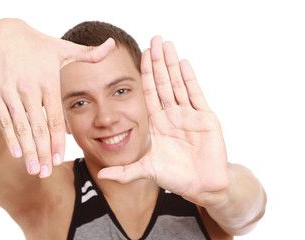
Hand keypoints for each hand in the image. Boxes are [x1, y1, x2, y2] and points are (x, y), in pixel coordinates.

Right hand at [0, 19, 114, 177]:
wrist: (2, 33)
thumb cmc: (37, 45)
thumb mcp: (63, 48)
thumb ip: (89, 54)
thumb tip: (112, 46)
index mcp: (49, 83)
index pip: (56, 119)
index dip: (59, 141)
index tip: (61, 159)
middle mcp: (30, 90)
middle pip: (39, 128)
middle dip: (44, 153)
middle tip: (47, 174)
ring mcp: (10, 92)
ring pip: (22, 127)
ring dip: (28, 151)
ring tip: (34, 170)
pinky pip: (4, 119)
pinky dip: (10, 137)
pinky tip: (16, 153)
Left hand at [98, 36, 228, 205]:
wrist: (202, 186)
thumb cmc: (176, 178)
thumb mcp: (147, 171)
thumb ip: (125, 172)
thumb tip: (103, 175)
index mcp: (158, 123)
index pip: (150, 92)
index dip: (146, 73)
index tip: (141, 54)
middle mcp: (172, 115)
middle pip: (163, 82)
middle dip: (158, 61)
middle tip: (155, 39)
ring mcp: (189, 115)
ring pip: (178, 84)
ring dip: (172, 64)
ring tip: (167, 43)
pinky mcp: (206, 118)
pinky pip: (196, 94)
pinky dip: (189, 78)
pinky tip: (183, 62)